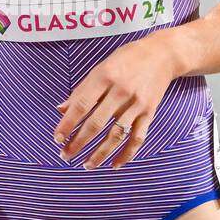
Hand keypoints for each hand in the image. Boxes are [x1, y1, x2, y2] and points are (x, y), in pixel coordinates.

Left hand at [53, 35, 175, 169]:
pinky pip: (137, 138)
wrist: (162, 54)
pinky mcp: (149, 112)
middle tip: (66, 155)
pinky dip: (126, 154)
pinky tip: (115, 164)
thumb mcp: (100, 68)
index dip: (67, 124)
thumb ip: (81, 90)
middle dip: (78, 142)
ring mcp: (136, 104)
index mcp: (104, 77)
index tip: (57, 138)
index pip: (81, 106)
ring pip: (116, 135)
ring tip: (87, 165)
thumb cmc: (127, 59)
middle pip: (96, 124)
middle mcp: (120, 92)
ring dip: (100, 153)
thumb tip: (61, 110)